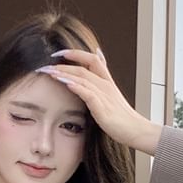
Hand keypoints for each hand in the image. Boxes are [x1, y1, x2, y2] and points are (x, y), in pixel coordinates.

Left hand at [36, 48, 160, 154]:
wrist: (136, 130)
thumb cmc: (121, 115)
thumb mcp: (111, 94)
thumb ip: (102, 79)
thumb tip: (98, 57)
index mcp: (107, 81)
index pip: (92, 59)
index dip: (75, 53)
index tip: (59, 52)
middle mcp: (105, 85)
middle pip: (83, 68)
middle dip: (63, 65)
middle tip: (45, 65)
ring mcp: (104, 95)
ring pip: (83, 78)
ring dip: (65, 74)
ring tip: (50, 72)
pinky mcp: (102, 108)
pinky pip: (88, 94)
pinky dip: (77, 87)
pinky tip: (66, 83)